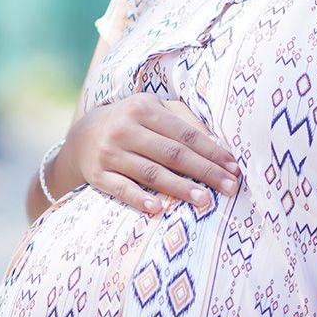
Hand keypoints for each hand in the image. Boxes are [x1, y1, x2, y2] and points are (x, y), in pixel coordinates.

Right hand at [63, 94, 240, 213]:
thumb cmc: (132, 123)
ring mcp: (109, 152)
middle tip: (229, 187)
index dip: (212, 152)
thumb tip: (216, 144)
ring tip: (204, 201)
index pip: (185, 134)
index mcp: (144, 108)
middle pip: (172, 153)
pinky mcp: (98, 174)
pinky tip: (158, 209)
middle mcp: (125, 128)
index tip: (234, 168)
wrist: (83, 135)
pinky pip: (122, 189)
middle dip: (204, 172)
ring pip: (151, 173)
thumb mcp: (154, 111)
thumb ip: (184, 122)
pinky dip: (139, 199)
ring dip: (180, 188)